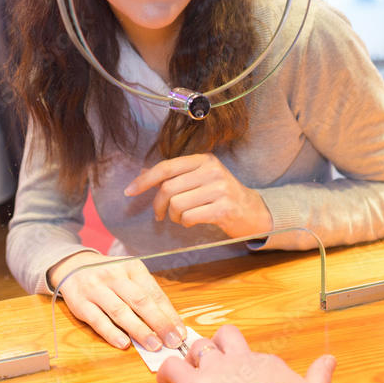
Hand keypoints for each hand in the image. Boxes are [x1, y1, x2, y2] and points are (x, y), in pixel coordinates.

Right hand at [48, 251, 186, 350]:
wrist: (73, 266)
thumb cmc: (109, 275)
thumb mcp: (129, 275)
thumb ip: (146, 295)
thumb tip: (168, 323)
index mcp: (132, 267)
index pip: (154, 292)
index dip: (169, 314)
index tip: (180, 332)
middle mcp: (114, 275)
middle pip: (140, 301)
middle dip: (159, 323)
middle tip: (172, 342)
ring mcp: (96, 288)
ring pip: (120, 311)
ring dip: (139, 330)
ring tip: (154, 345)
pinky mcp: (80, 303)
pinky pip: (98, 320)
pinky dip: (111, 333)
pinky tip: (124, 344)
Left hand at [124, 154, 272, 238]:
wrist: (253, 212)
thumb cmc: (221, 196)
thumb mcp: (199, 179)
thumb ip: (174, 176)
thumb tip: (143, 174)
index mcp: (203, 159)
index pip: (165, 167)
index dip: (144, 180)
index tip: (129, 191)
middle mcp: (211, 170)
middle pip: (168, 188)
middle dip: (158, 205)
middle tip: (160, 215)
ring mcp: (219, 188)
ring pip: (176, 204)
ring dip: (173, 216)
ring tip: (181, 218)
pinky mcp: (224, 208)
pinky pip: (189, 217)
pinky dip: (185, 223)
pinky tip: (193, 221)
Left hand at [156, 324, 335, 382]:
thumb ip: (319, 377)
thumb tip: (330, 360)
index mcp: (266, 365)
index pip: (253, 354)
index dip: (245, 364)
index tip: (243, 379)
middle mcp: (239, 360)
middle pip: (224, 338)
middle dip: (216, 348)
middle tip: (213, 367)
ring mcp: (214, 370)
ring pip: (197, 348)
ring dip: (192, 360)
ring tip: (191, 378)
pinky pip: (171, 368)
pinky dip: (168, 376)